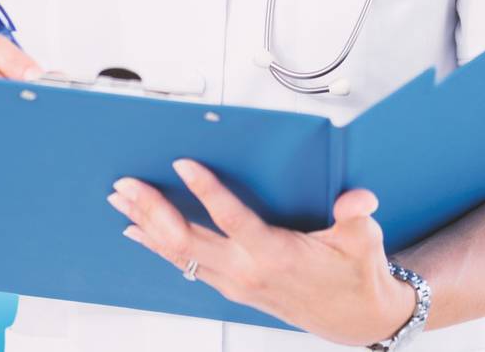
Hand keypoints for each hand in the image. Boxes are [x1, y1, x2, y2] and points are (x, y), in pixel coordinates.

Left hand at [107, 159, 416, 345]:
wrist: (357, 320)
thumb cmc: (356, 275)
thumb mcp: (364, 242)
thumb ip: (357, 216)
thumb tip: (357, 198)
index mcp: (276, 254)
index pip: (232, 219)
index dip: (206, 191)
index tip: (182, 165)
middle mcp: (247, 271)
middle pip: (187, 239)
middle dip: (152, 209)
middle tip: (126, 184)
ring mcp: (234, 283)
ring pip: (179, 254)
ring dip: (147, 225)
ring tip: (120, 200)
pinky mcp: (230, 288)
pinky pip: (186, 266)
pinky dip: (158, 247)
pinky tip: (137, 232)